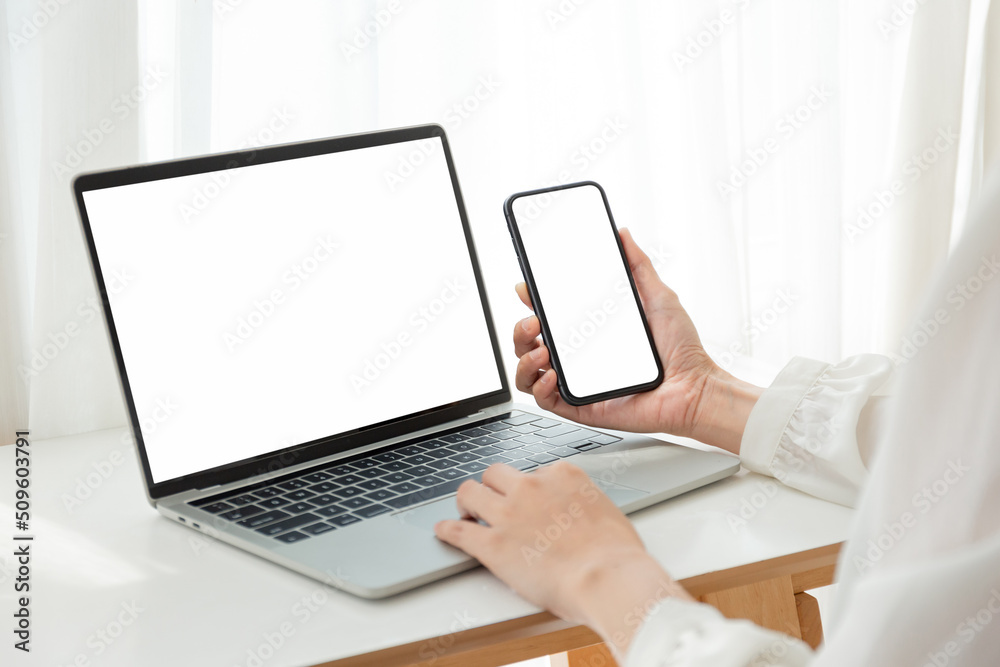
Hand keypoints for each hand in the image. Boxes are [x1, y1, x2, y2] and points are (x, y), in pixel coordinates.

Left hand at [434, 462, 691, 655]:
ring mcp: (509, 514)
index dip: (529, 489)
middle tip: (491, 502)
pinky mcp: (493, 545)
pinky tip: (443, 530)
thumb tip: (579, 516)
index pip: (534, 471)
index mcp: (562, 475)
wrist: (609, 579)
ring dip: (467, 501)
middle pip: (496, 473)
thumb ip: (583, 505)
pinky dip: (447, 530)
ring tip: (466, 511)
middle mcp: (531, 486)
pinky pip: (458, 530)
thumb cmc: (616, 554)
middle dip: (493, 487)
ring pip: (470, 491)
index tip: (528, 501)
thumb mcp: (606, 511)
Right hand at [513, 228, 760, 453]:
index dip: (530, 303)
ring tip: (542, 349)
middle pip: (528, 344)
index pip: (548, 317)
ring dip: (523, 358)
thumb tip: (623, 234)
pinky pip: (545, 400)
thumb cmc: (682, 349)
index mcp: (591, 333)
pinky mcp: (581, 407)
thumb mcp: (658, 297)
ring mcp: (578, 383)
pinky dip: (539, 387)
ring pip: (527, 373)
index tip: (527, 289)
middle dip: (519, 330)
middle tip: (534, 321)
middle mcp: (579, 358)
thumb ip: (638, 265)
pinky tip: (552, 375)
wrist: (695, 387)